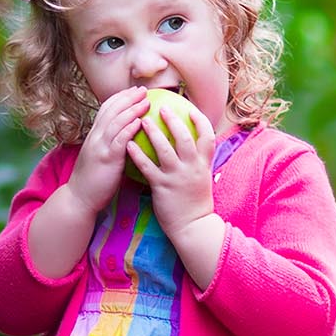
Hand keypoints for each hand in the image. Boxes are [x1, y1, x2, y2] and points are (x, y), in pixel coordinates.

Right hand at [61, 88, 148, 215]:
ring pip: (116, 122)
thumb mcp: (100, 157)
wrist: (79, 198)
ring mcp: (100, 147)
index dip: (120, 98)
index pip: (106, 109)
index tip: (134, 91)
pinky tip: (140, 122)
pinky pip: (119, 140)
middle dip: (128, 98)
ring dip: (132, 109)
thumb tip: (126, 139)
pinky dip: (129, 129)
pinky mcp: (107, 159)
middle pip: (112, 110)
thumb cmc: (94, 180)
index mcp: (94, 135)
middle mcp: (96, 137)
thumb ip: (110, 145)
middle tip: (143, 90)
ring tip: (146, 101)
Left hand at [127, 91, 217, 238]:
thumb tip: (194, 147)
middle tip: (161, 108)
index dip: (200, 120)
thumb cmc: (194, 202)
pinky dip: (137, 155)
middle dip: (173, 120)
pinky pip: (147, 167)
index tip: (190, 108)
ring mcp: (177, 177)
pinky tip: (128, 145)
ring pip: (165, 149)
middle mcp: (192, 167)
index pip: (207, 136)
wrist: (192, 227)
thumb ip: (198, 162)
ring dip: (153, 132)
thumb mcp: (202, 178)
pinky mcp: (162, 187)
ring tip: (142, 120)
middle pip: (184, 137)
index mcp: (203, 164)